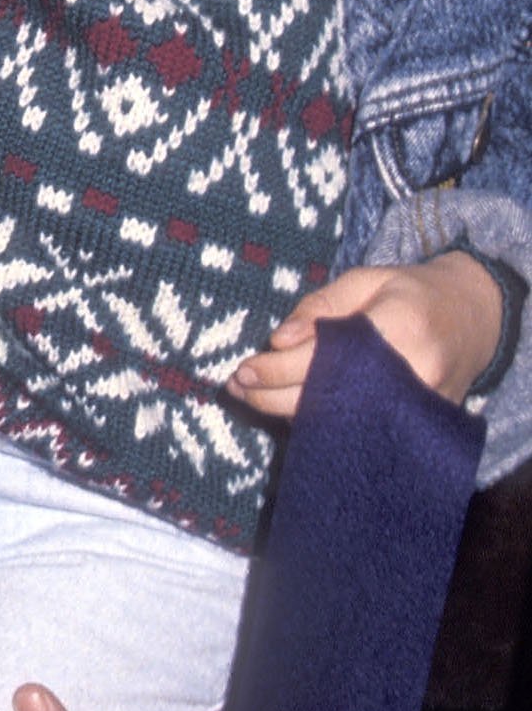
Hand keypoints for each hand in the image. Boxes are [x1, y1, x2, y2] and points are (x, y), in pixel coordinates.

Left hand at [227, 248, 501, 420]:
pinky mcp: (419, 426)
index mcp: (398, 327)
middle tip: (237, 387)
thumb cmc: (411, 293)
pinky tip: (291, 411)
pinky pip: (359, 430)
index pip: (324, 358)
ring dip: (289, 412)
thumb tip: (278, 340)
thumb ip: (321, 306)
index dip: (278, 369)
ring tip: (252, 399)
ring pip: (340, 421)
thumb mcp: (365, 280)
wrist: (474, 319)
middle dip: (273, 395)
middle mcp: (411, 373)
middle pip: (328, 396)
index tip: (243, 370)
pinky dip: (322, 422)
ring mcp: (418, 406)